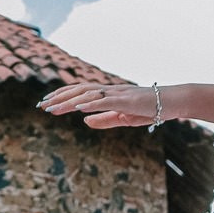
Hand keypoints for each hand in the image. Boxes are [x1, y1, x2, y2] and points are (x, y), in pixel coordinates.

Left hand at [39, 82, 159, 128]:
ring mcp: (118, 94)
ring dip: (68, 100)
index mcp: (108, 94)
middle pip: (79, 90)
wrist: (172, 102)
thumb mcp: (124, 118)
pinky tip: (77, 107)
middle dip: (59, 97)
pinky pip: (105, 101)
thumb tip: (84, 121)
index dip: (63, 96)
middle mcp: (110, 91)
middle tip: (41, 105)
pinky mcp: (127, 100)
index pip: (80, 92)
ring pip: (87, 94)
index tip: (47, 103)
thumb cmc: (150, 108)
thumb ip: (104, 119)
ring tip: (52, 107)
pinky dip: (90, 103)